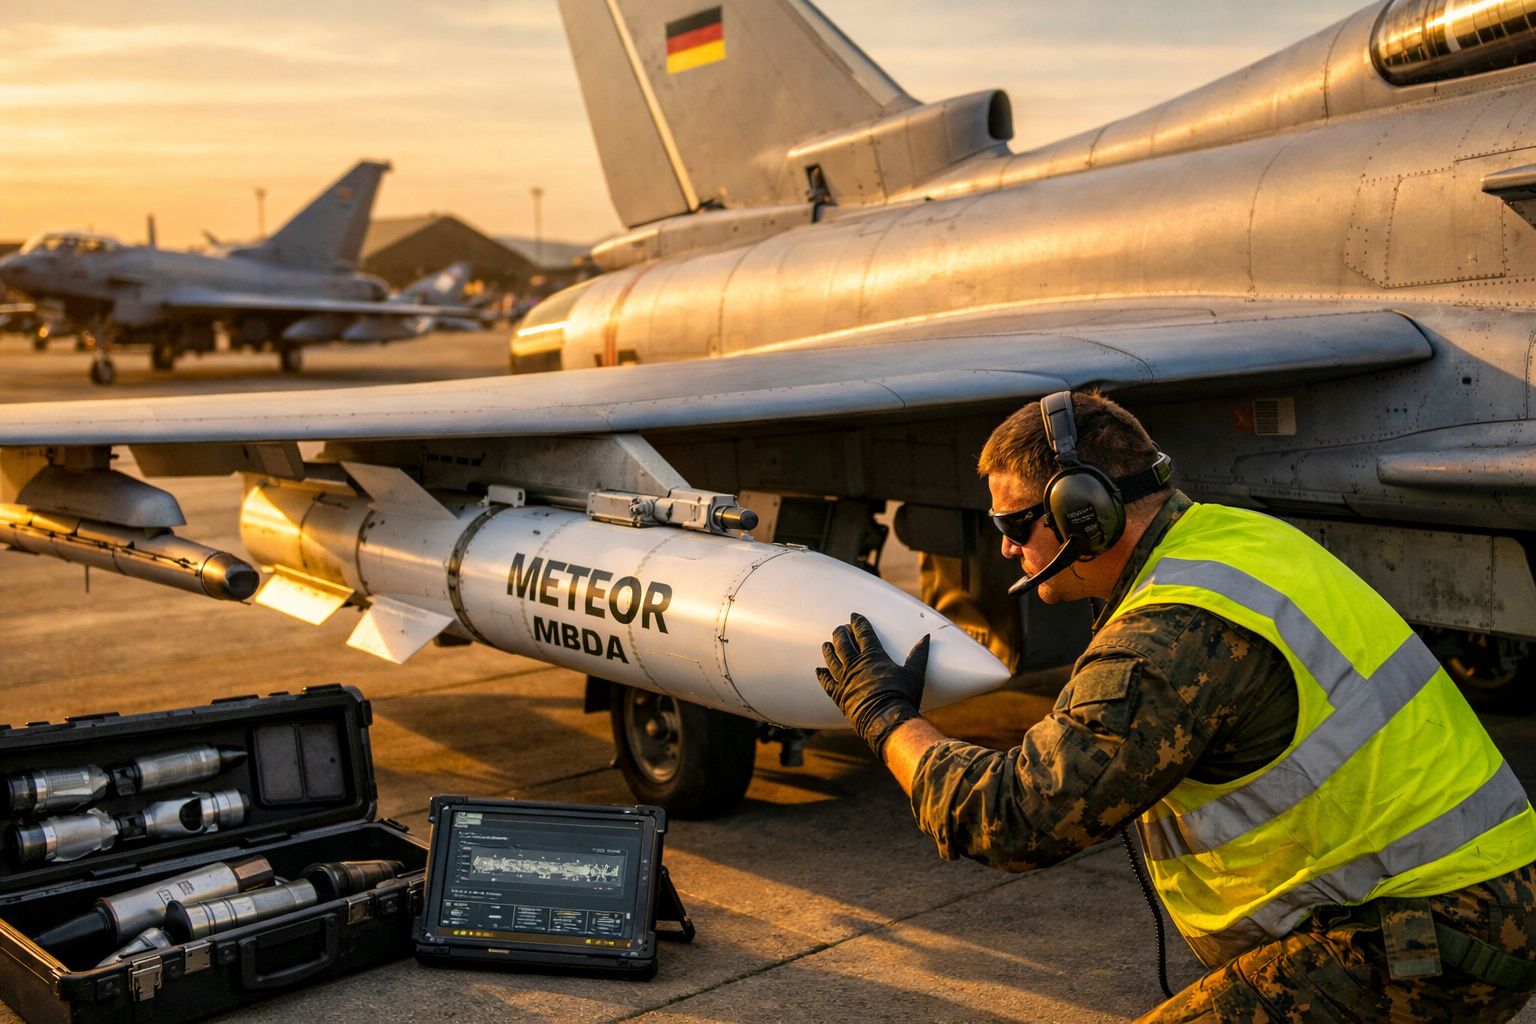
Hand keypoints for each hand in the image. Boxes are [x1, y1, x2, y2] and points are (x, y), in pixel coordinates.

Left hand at [817, 612, 929, 759]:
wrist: (887, 720)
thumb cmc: (903, 697)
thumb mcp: (915, 674)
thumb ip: (919, 655)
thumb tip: (926, 638)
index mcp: (873, 657)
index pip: (864, 634)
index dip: (858, 623)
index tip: (854, 616)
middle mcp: (856, 666)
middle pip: (844, 644)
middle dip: (841, 633)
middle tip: (840, 628)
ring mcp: (845, 680)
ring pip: (832, 661)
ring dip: (829, 651)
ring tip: (826, 644)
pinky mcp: (840, 696)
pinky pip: (828, 683)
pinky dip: (823, 676)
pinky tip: (819, 670)